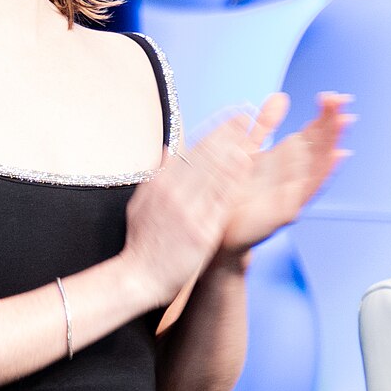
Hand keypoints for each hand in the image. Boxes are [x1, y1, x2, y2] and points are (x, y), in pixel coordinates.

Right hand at [120, 116, 258, 311]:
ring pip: (214, 173)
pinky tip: (246, 163)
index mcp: (160, 185)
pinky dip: (234, 179)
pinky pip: (221, 201)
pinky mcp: (200, 231)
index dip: (215, 131)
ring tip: (252, 130)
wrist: (138, 277)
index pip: (192, 151)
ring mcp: (187, 212)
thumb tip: (170, 151)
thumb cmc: (142, 243)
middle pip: (205, 156)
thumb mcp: (141, 203)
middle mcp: (173, 194)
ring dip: (234, 148)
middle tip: (247, 114)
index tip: (231, 117)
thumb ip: (158, 176)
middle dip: (227, 133)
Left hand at [213, 92, 350, 255]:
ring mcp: (292, 196)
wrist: (218, 236)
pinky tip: (336, 155)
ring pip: (318, 165)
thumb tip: (280, 97)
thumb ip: (264, 126)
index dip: (324, 116)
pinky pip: (306, 190)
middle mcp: (294, 177)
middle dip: (331, 124)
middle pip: (319, 147)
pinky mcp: (284, 212)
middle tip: (341, 101)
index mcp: (285, 162)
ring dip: (332, 142)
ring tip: (344, 122)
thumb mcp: (248, 152)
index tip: (335, 97)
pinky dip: (323, 172)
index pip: (310, 135)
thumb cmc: (233, 195)